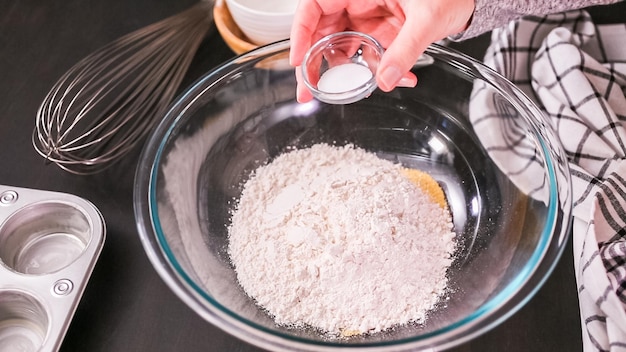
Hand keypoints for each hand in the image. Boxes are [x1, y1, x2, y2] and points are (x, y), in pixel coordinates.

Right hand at [289, 0, 474, 102]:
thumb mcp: (427, 18)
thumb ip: (405, 50)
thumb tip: (386, 79)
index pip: (314, 7)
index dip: (300, 33)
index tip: (297, 60)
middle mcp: (358, 1)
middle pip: (321, 31)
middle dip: (314, 63)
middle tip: (310, 90)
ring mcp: (367, 17)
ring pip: (341, 46)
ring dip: (345, 71)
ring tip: (352, 89)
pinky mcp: (379, 31)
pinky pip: (365, 53)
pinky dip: (372, 69)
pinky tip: (389, 79)